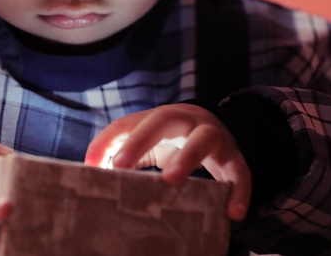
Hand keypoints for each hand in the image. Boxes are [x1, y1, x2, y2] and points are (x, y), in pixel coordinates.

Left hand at [84, 104, 250, 220]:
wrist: (221, 129)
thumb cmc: (172, 139)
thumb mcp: (148, 140)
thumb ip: (119, 148)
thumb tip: (89, 168)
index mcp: (162, 116)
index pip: (133, 122)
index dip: (114, 140)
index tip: (96, 164)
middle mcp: (188, 120)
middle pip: (164, 118)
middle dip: (141, 139)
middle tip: (121, 165)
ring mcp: (214, 135)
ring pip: (204, 139)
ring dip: (187, 158)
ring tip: (171, 180)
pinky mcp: (235, 155)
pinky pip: (241, 171)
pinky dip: (240, 190)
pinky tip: (234, 213)